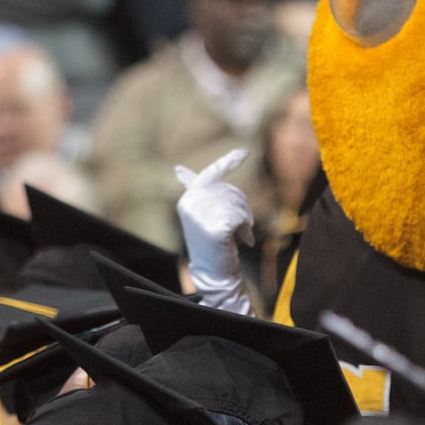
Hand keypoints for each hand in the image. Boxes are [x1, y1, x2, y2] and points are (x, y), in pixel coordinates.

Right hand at [176, 149, 254, 313]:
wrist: (214, 272)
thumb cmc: (213, 242)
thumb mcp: (205, 213)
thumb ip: (199, 191)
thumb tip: (178, 171)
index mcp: (188, 199)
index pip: (211, 175)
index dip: (228, 162)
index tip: (244, 152)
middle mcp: (190, 205)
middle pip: (230, 191)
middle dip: (241, 206)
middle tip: (242, 225)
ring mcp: (201, 217)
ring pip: (237, 204)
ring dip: (245, 219)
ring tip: (238, 235)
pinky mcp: (214, 228)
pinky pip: (240, 218)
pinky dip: (246, 230)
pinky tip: (241, 241)